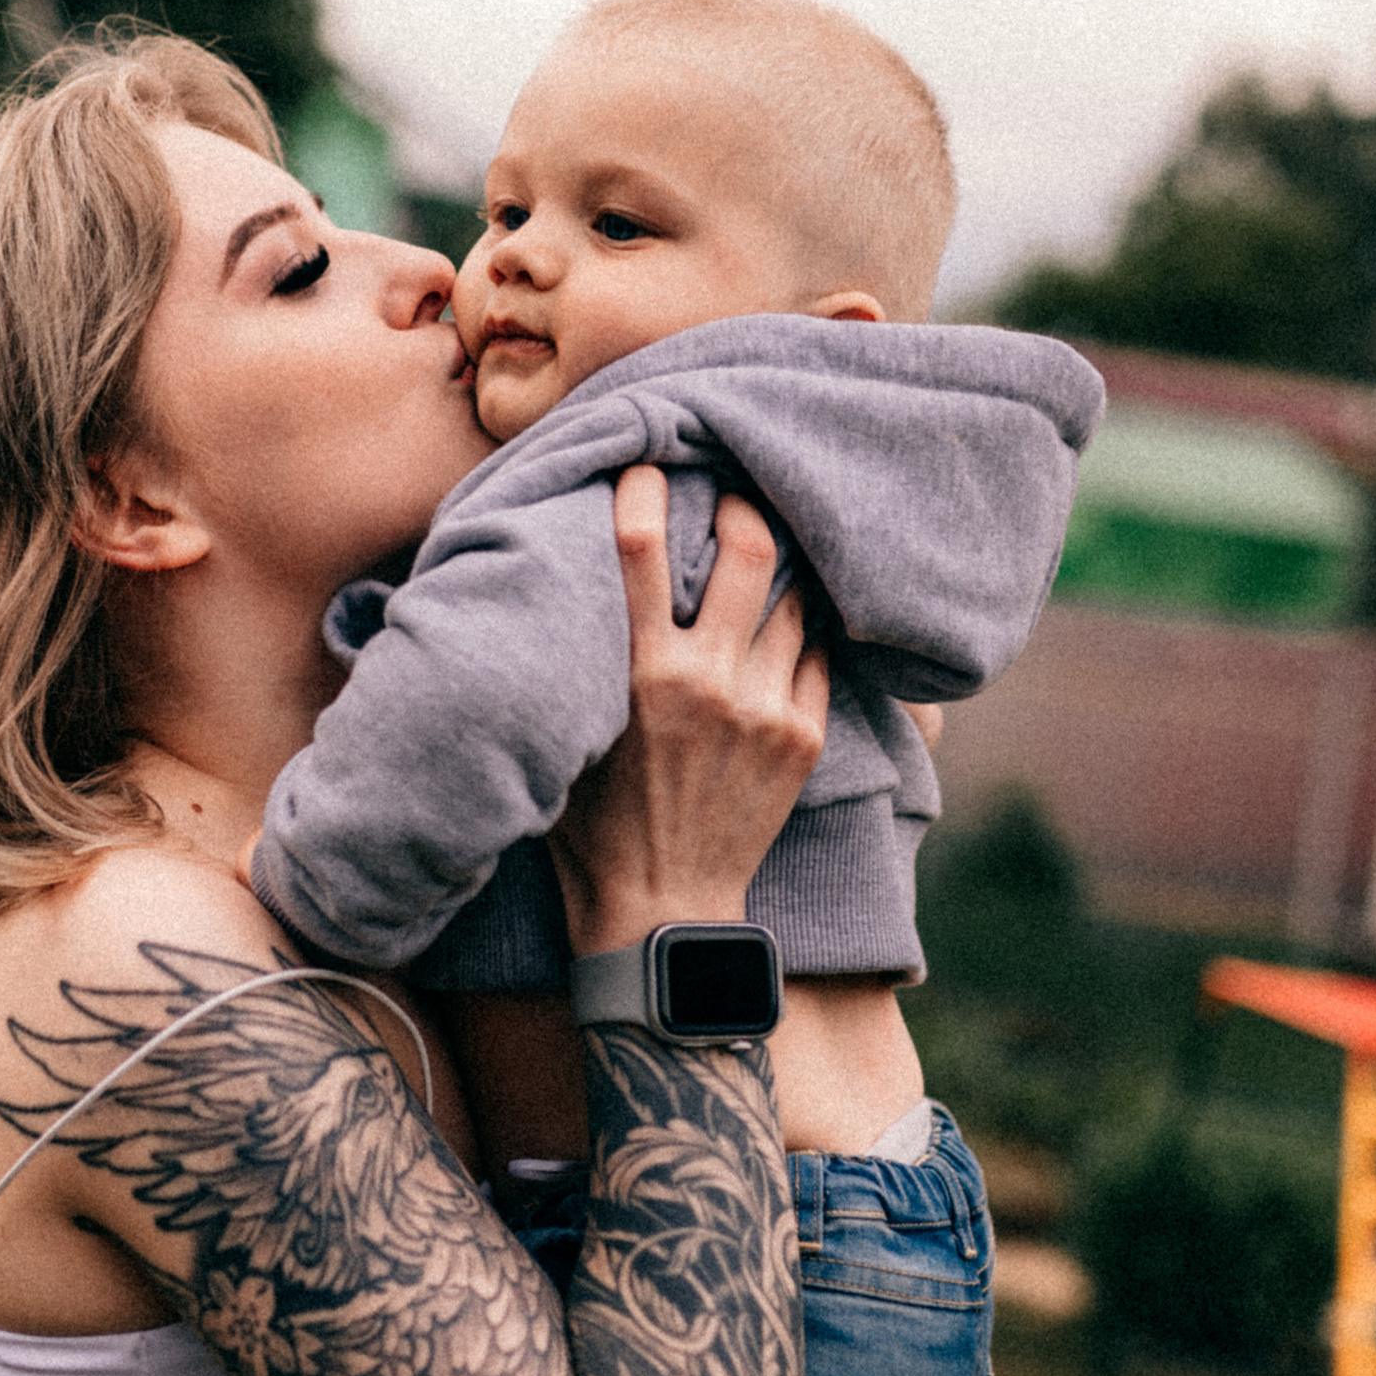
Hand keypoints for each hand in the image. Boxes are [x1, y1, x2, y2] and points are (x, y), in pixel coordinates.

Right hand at [549, 467, 829, 957]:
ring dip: (781, 569)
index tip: (643, 465)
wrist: (662, 909)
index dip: (642, 492)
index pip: (639, 551)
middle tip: (736, 494)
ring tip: (769, 549)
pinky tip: (789, 621)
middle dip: (745, 508)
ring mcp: (765, 708)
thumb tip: (558, 590)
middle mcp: (708, 682)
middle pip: (749, 552)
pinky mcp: (802, 736)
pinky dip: (802, 630)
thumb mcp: (567, 735)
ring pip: (794, 600)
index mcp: (639, 677)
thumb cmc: (592, 826)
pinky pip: (817, 654)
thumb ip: (578, 663)